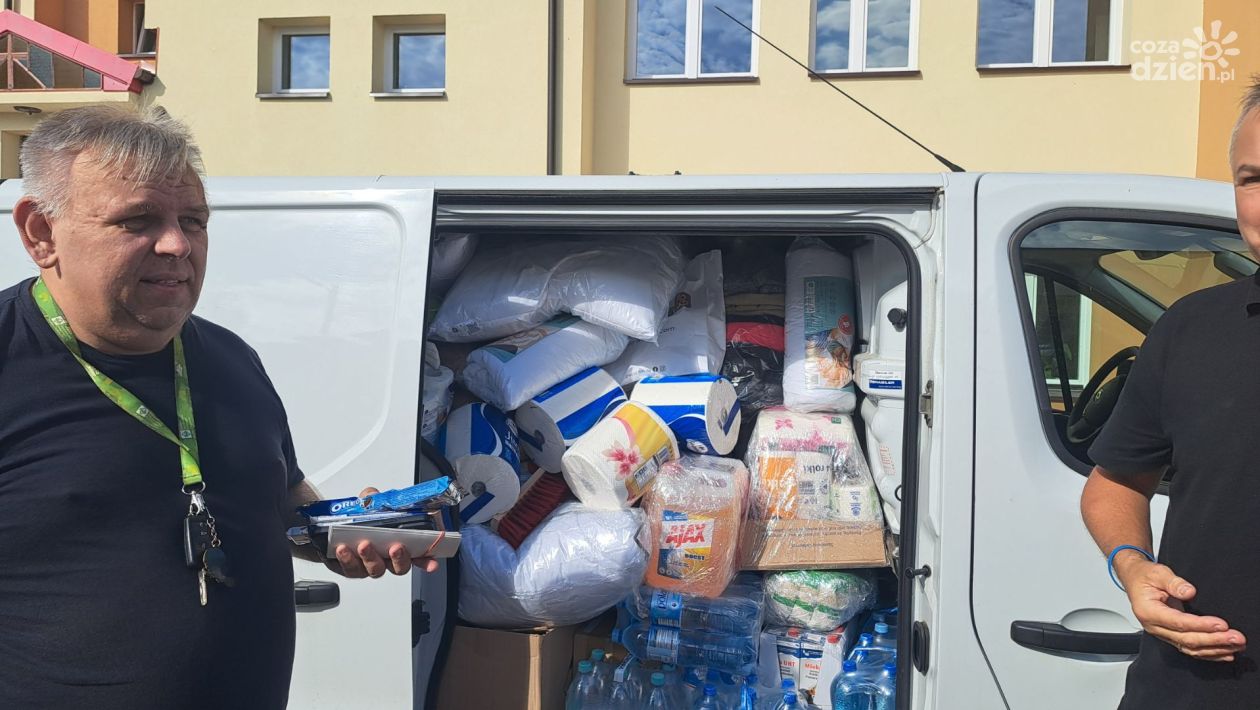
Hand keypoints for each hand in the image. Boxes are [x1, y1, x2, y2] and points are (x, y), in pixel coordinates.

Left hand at [327, 487, 439, 578]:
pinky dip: (348, 559)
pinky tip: (344, 549)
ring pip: (376, 570)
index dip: (427, 561)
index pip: (417, 556)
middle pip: (399, 567)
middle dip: (400, 559)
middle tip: (395, 547)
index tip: (432, 563)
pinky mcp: (351, 569)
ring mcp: (369, 566)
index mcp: (398, 544)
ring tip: (365, 545)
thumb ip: (374, 499)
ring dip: (371, 558)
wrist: (332, 530)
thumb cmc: (356, 520)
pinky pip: (351, 569)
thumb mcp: (368, 504)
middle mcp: (386, 558)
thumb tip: (374, 495)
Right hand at [1116, 554, 1246, 661]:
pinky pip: (1189, 648)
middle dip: (1213, 640)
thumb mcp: (1158, 573)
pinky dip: (1208, 653)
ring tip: (1235, 647)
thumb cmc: (1144, 576)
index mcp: (1148, 611)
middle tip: (1235, 638)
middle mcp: (1154, 626)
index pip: (1178, 622)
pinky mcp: (1169, 635)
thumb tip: (1189, 592)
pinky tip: (1223, 654)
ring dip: (1214, 649)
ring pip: (1190, 648)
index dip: (1201, 625)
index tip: (1221, 624)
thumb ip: (1174, 582)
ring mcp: (1161, 633)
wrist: (1135, 580)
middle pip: (1186, 639)